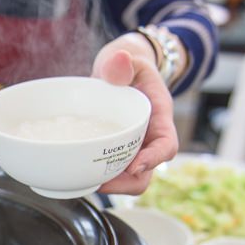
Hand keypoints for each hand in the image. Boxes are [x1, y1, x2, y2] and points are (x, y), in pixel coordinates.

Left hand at [91, 46, 177, 194]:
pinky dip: (97, 176)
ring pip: (128, 178)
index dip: (154, 159)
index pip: (167, 145)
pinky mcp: (114, 151)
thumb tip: (120, 60)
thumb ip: (123, 62)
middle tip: (100, 182)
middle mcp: (148, 138)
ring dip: (110, 184)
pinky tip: (77, 174)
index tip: (135, 165)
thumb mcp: (127, 59)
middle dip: (126, 183)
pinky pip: (110, 170)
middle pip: (147, 172)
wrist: (121, 71)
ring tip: (85, 181)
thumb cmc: (128, 65)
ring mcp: (132, 147)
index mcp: (159, 116)